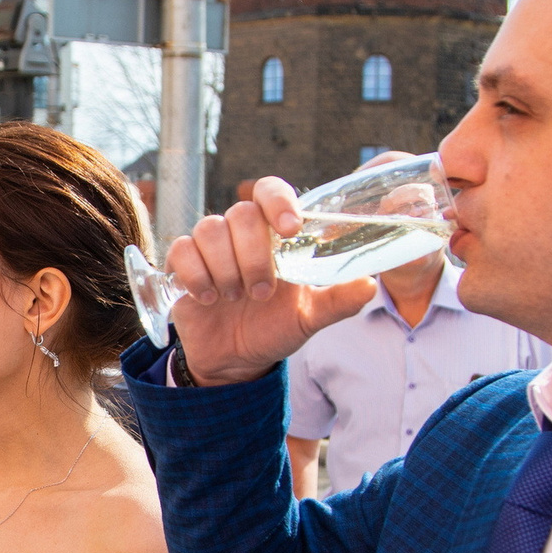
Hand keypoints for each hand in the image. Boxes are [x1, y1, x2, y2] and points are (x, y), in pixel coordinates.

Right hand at [165, 180, 375, 386]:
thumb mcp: (309, 318)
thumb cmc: (274, 330)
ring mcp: (211, 248)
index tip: (289, 229)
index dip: (278, 202)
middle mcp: (242, 234)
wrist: (235, 360)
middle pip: (241, 212)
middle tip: (262, 292)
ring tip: (236, 298)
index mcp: (274, 236)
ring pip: (210, 229)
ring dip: (226, 267)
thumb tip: (370, 285)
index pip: (271, 192)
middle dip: (253, 255)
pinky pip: (182, 250)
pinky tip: (210, 298)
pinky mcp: (183, 265)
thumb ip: (337, 301)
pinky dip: (197, 275)